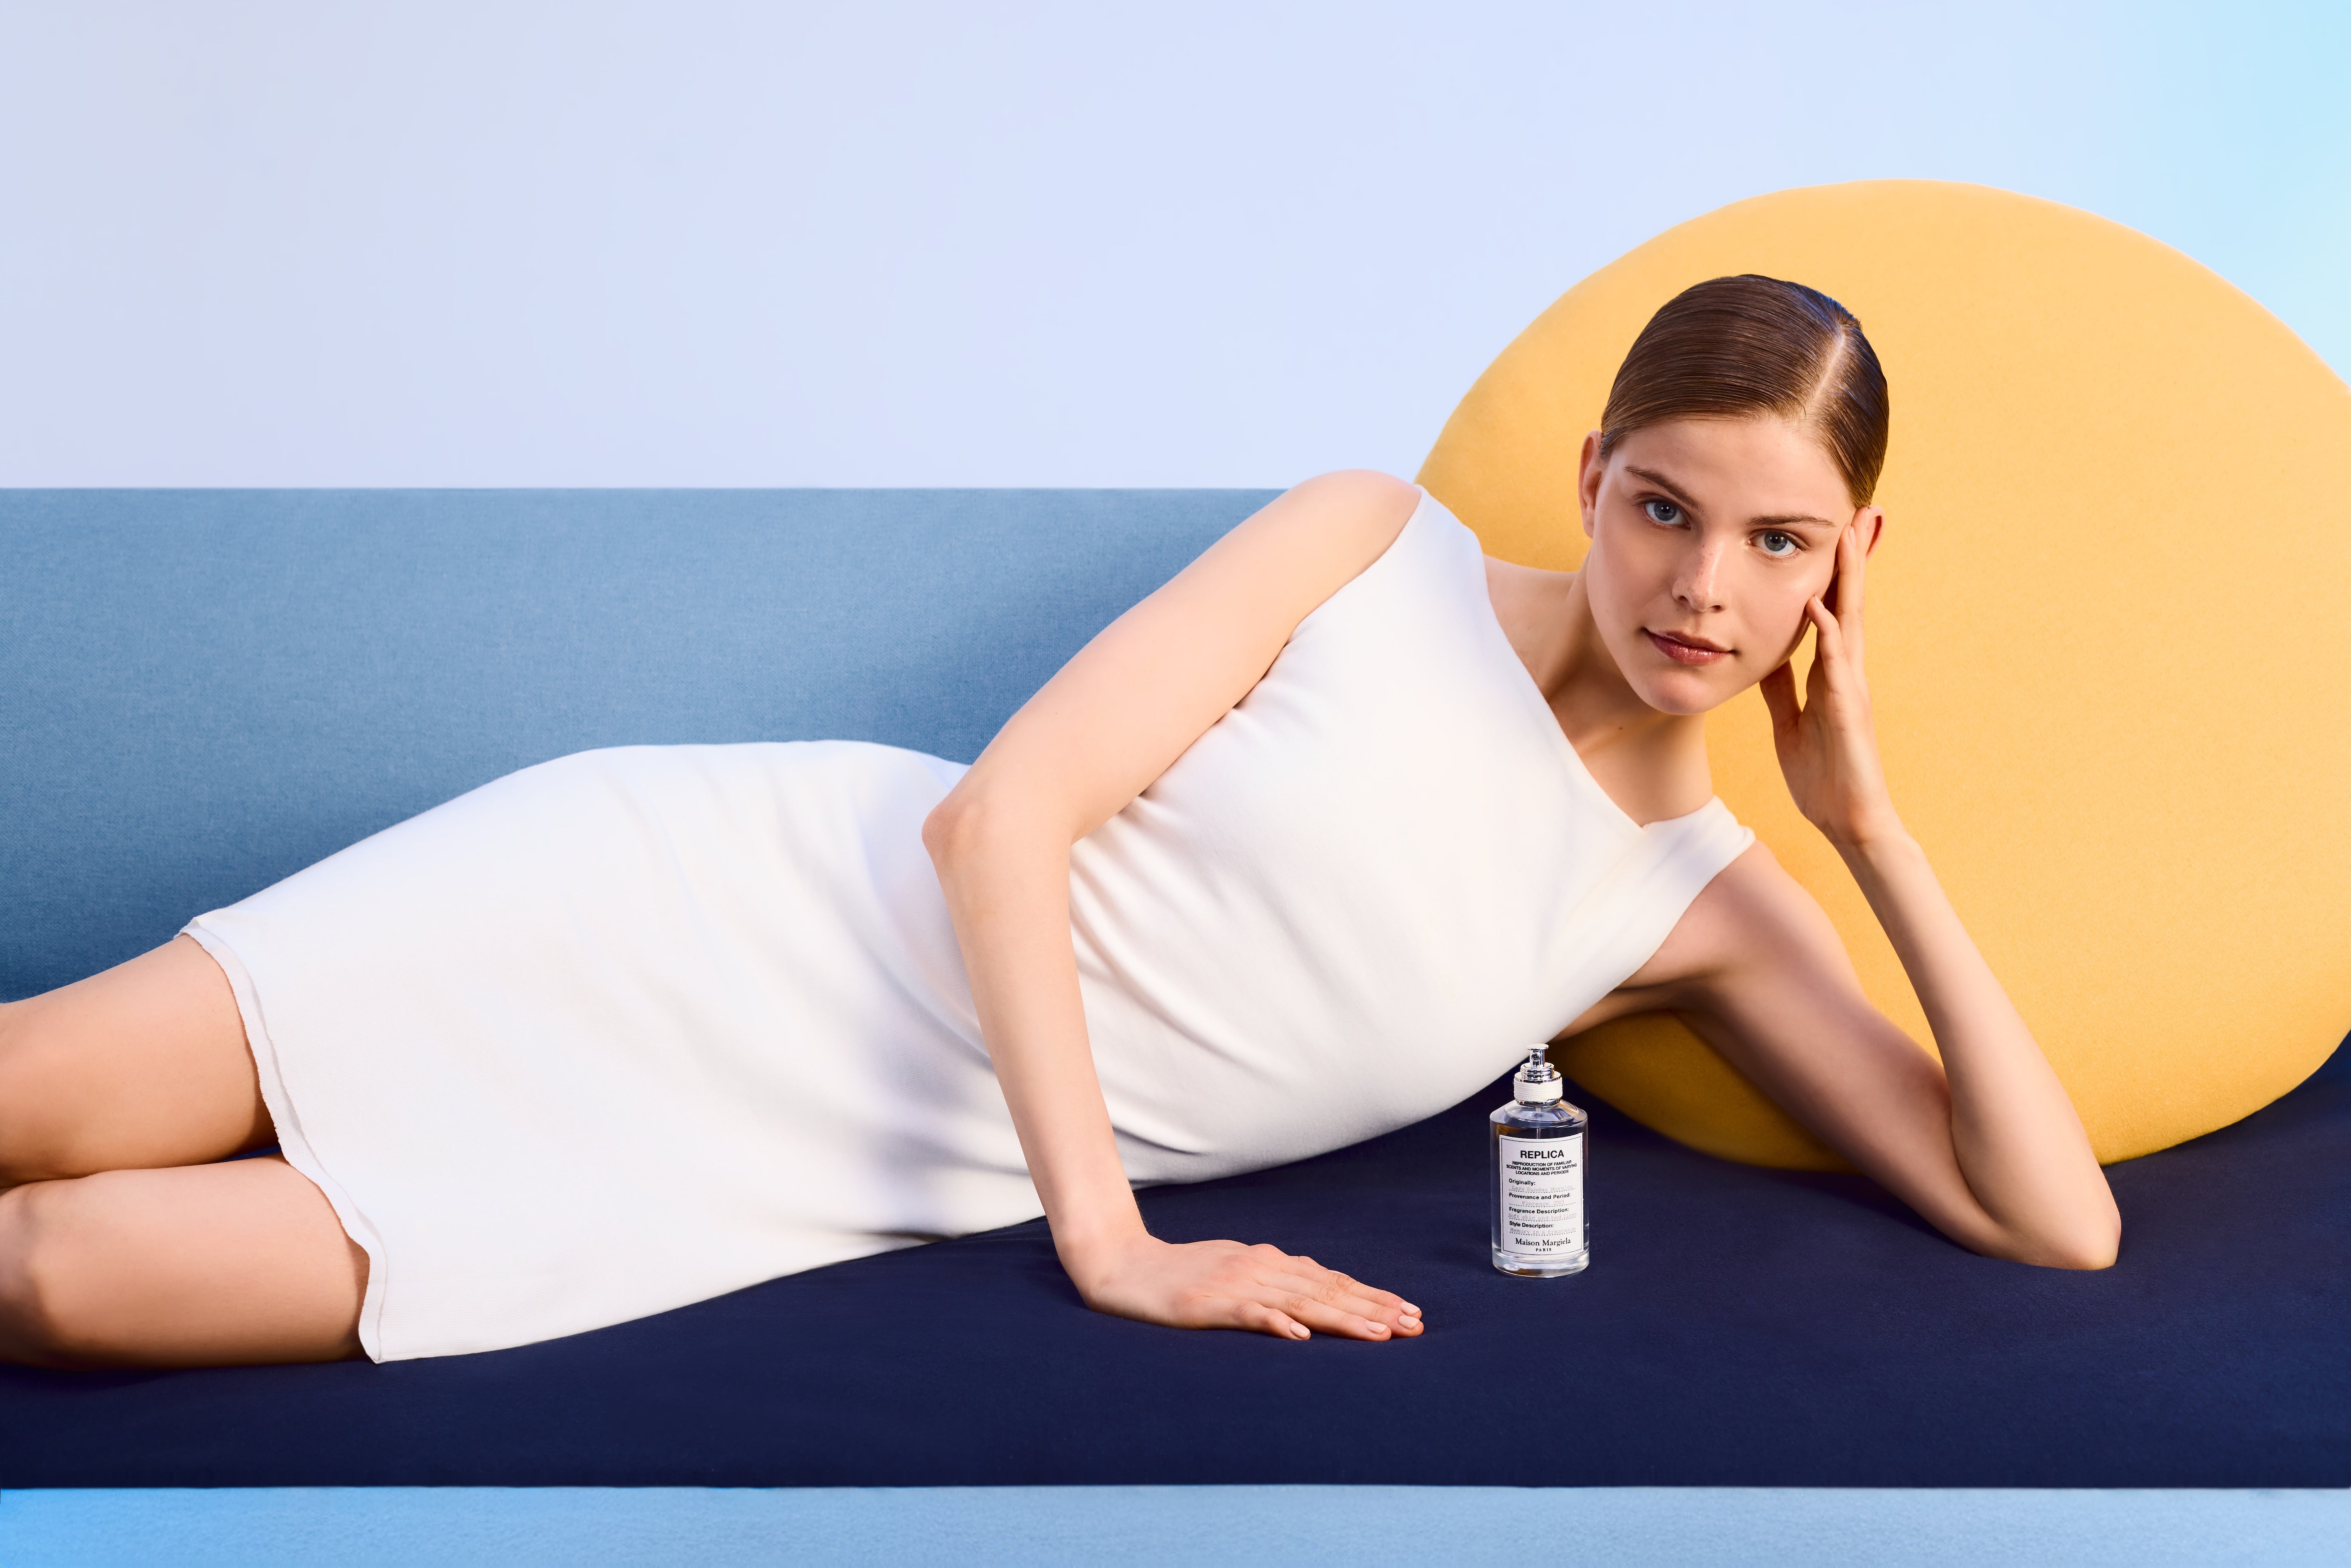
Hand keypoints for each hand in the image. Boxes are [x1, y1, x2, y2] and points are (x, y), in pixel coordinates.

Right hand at [1068, 1232, 1423, 1341]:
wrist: (1122, 1266)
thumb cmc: (1180, 1275)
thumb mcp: (1234, 1273)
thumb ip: (1273, 1283)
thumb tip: (1312, 1303)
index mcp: (1267, 1261)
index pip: (1330, 1281)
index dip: (1372, 1296)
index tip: (1409, 1313)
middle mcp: (1258, 1266)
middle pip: (1326, 1290)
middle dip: (1374, 1308)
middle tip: (1413, 1326)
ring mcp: (1233, 1283)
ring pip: (1299, 1301)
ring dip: (1342, 1317)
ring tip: (1379, 1333)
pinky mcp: (1206, 1302)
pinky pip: (1247, 1313)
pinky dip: (1276, 1322)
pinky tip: (1300, 1336)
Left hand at [1759, 517, 1901, 850]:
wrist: (1847, 819)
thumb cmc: (1823, 775)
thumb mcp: (1790, 722)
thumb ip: (1782, 688)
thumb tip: (1766, 657)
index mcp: (1831, 674)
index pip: (1832, 611)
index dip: (1831, 573)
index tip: (1832, 532)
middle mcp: (1846, 672)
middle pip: (1848, 602)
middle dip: (1852, 558)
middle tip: (1857, 510)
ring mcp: (1850, 688)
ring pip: (1850, 621)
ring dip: (1848, 578)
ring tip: (1848, 534)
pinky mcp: (1848, 710)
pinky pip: (1836, 664)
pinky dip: (1828, 632)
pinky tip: (1818, 605)